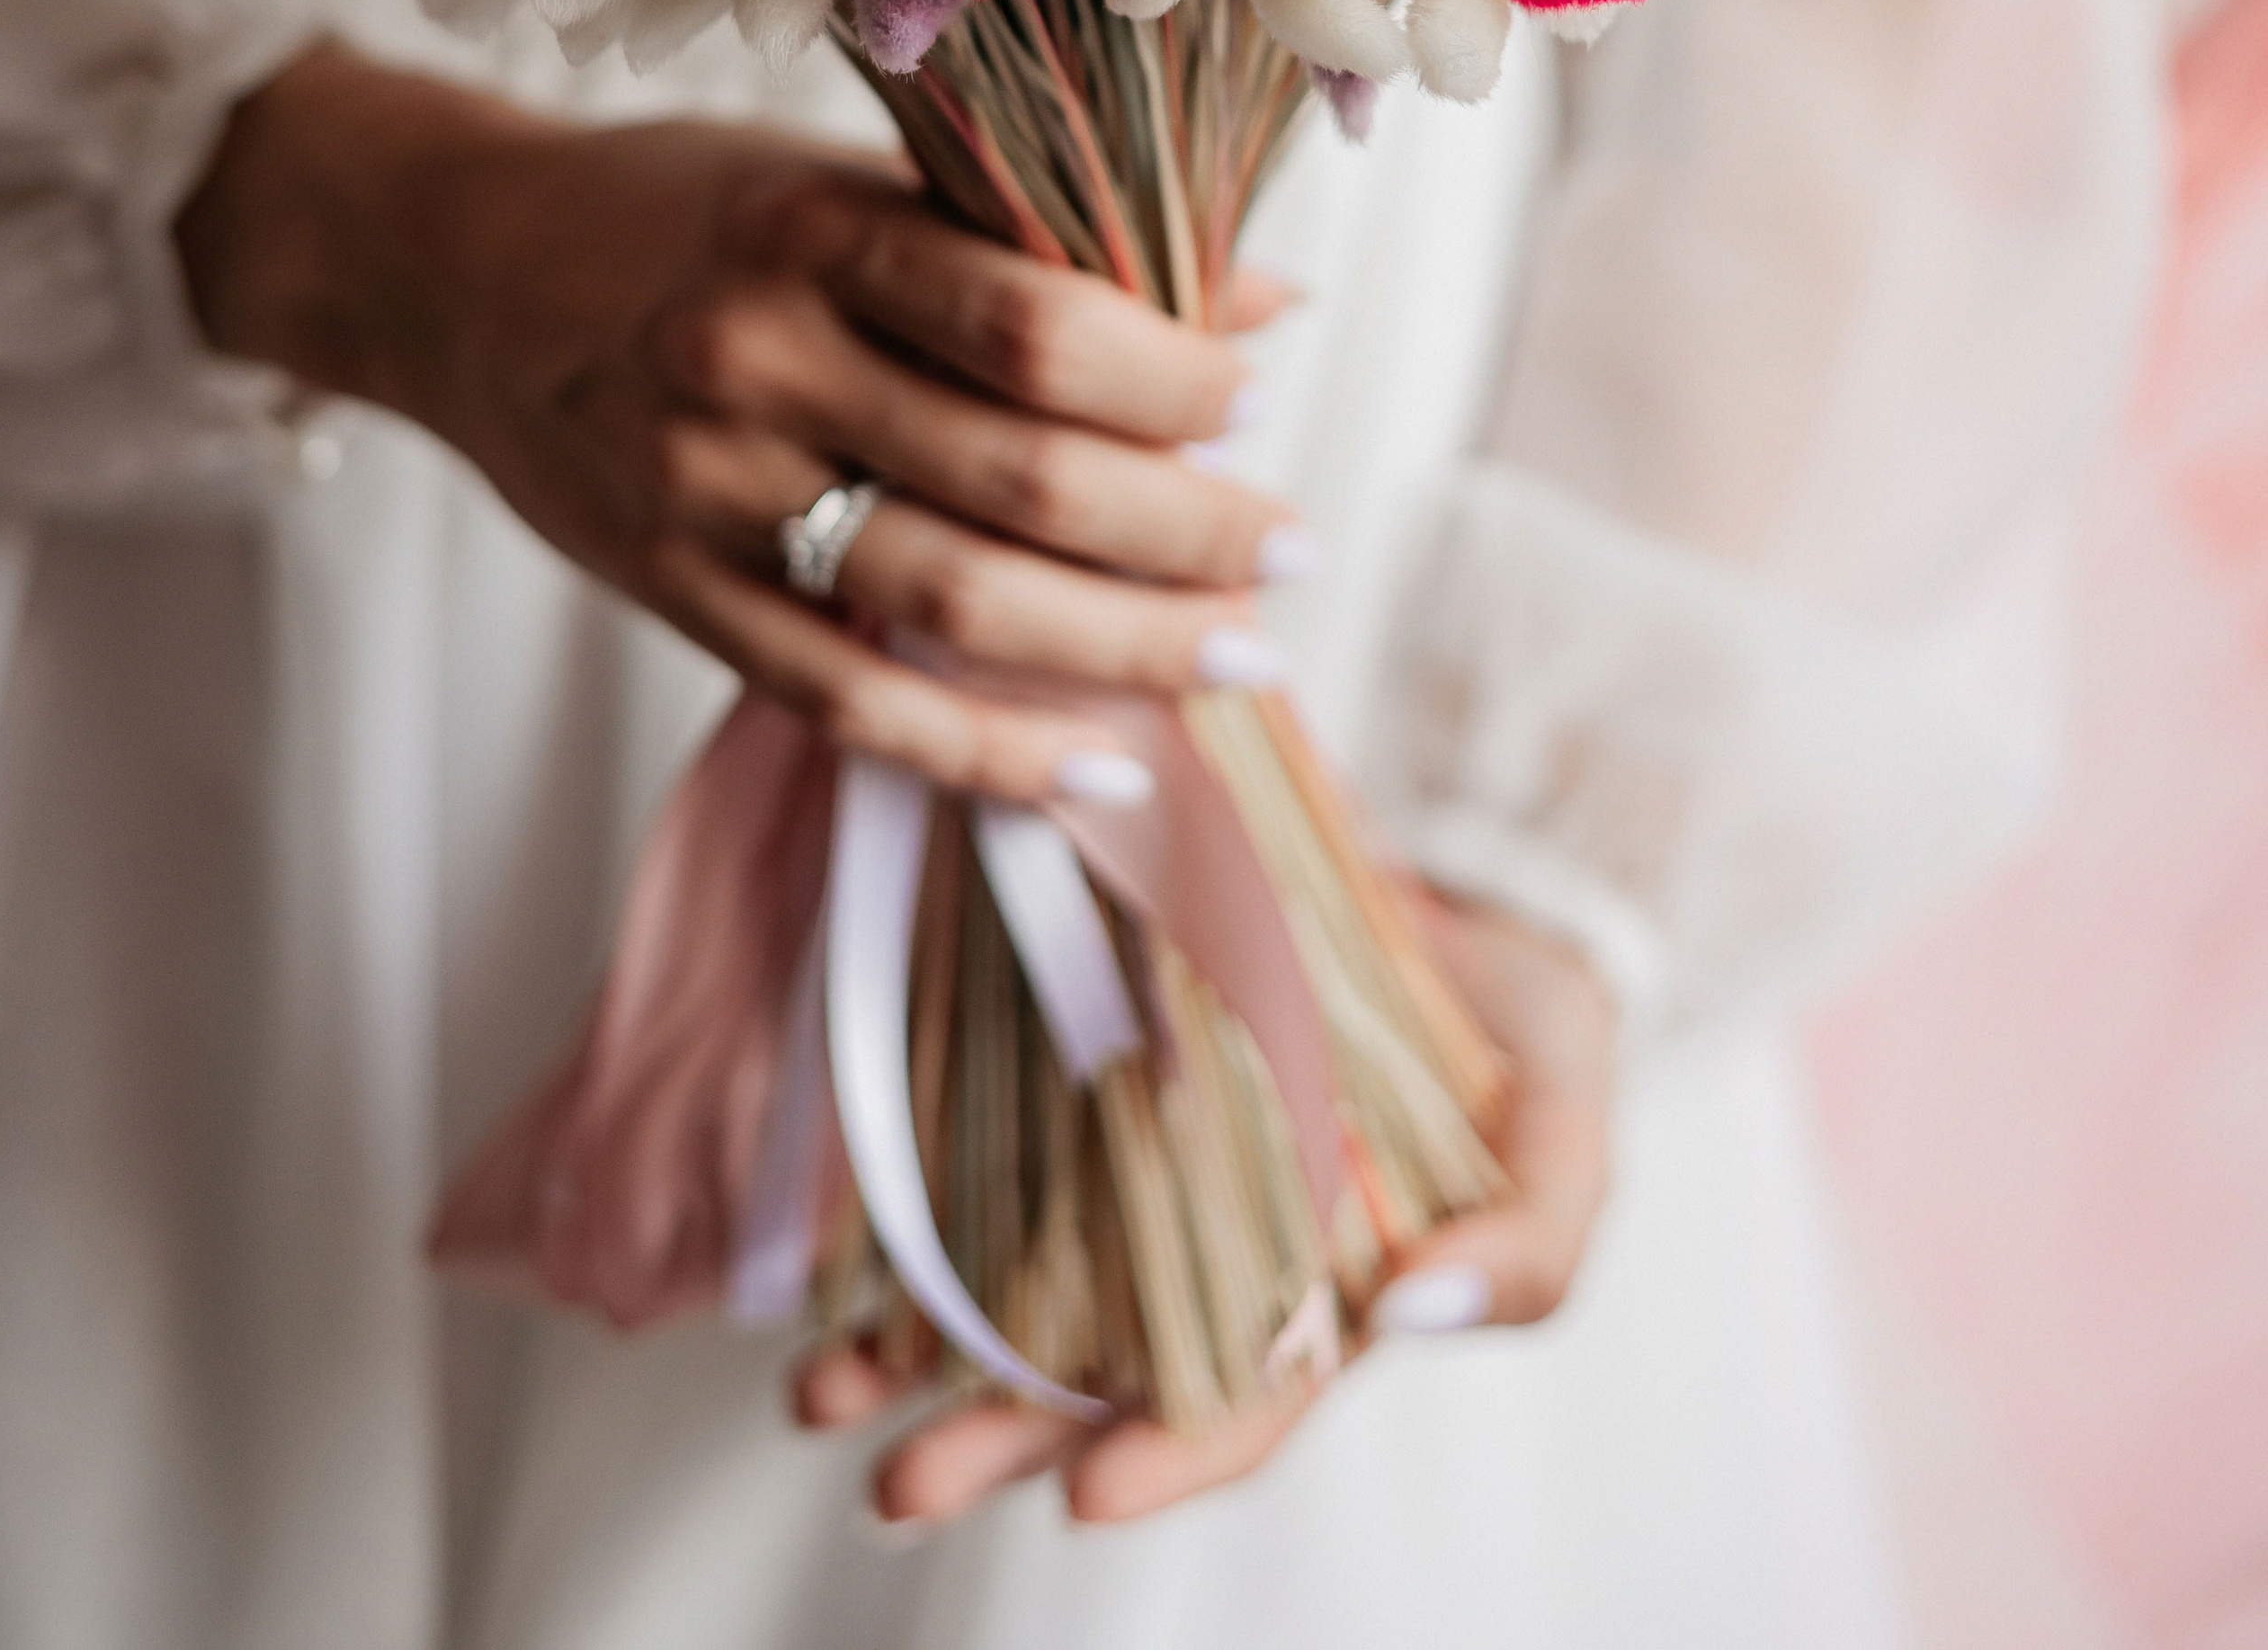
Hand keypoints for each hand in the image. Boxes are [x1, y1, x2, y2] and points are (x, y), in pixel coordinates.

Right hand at [177, 41, 1301, 804]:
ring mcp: (705, 491)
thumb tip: (1263, 301)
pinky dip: (985, 752)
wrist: (443, 270)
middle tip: (1289, 550)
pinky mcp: (671, 595)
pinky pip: (850, 704)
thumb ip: (1027, 244)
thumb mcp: (838, 175)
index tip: (1253, 398)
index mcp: (812, 227)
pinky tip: (1094, 765)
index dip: (1176, 377)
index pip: (1035, 324)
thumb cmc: (677, 207)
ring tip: (1237, 655)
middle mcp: (756, 361)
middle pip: (1021, 479)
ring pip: (954, 605)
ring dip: (1123, 647)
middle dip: (1187, 531)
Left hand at [796, 893, 1615, 1522]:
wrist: (1486, 891)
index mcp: (1331, 1299)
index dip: (1169, 1456)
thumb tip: (1413, 1309)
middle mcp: (1223, 1247)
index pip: (1242, 1403)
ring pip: (1024, 1277)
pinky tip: (834, 1234)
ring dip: (921, 1348)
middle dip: (993, 1440)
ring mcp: (1158, 1156)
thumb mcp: (1570, 1148)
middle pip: (1099, 1370)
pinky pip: (1003, 1137)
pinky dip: (921, 1191)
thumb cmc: (1537, 1041)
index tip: (1083, 1497)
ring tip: (819, 1394)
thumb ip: (1523, 1253)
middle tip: (893, 1483)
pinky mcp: (1105, 1053)